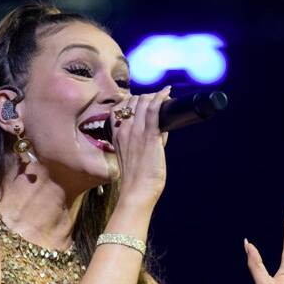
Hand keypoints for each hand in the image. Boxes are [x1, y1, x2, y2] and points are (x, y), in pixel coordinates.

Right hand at [110, 86, 171, 204]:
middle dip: (146, 97)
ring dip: (155, 96)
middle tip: (158, 101)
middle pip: (133, 101)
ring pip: (143, 101)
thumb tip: (159, 131)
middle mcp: (124, 129)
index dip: (133, 101)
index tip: (144, 103)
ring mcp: (136, 131)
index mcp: (117, 134)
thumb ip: (139, 142)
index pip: (121, 107)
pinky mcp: (149, 135)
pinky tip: (167, 92)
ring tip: (164, 97)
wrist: (136, 191)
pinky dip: (161, 97)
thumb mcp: (130, 156)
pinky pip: (153, 109)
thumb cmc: (136, 178)